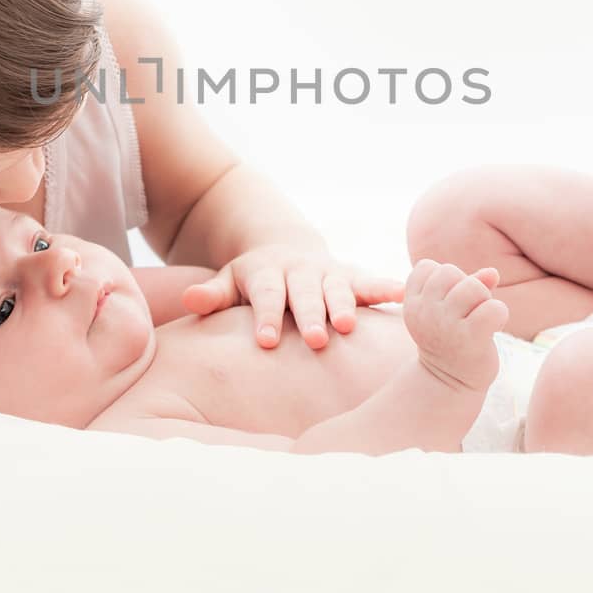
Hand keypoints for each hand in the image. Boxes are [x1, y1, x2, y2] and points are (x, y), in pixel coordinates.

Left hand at [182, 245, 405, 349]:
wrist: (284, 250)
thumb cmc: (253, 282)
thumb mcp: (229, 282)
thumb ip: (212, 294)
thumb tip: (188, 300)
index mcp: (267, 273)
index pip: (266, 295)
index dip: (267, 317)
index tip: (266, 342)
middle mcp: (300, 270)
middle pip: (304, 293)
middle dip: (311, 315)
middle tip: (316, 339)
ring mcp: (327, 271)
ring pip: (337, 287)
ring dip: (345, 305)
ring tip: (349, 327)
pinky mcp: (350, 275)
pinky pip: (370, 280)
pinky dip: (386, 287)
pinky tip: (404, 294)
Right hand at [402, 259, 509, 392]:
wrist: (449, 385)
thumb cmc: (451, 342)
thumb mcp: (448, 310)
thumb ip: (468, 285)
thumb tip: (492, 272)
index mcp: (412, 304)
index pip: (427, 267)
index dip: (443, 281)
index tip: (446, 304)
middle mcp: (424, 312)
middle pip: (450, 272)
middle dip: (465, 286)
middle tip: (467, 312)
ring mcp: (445, 325)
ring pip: (474, 287)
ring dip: (484, 300)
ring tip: (480, 320)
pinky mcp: (470, 338)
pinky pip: (495, 308)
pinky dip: (500, 315)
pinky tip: (492, 330)